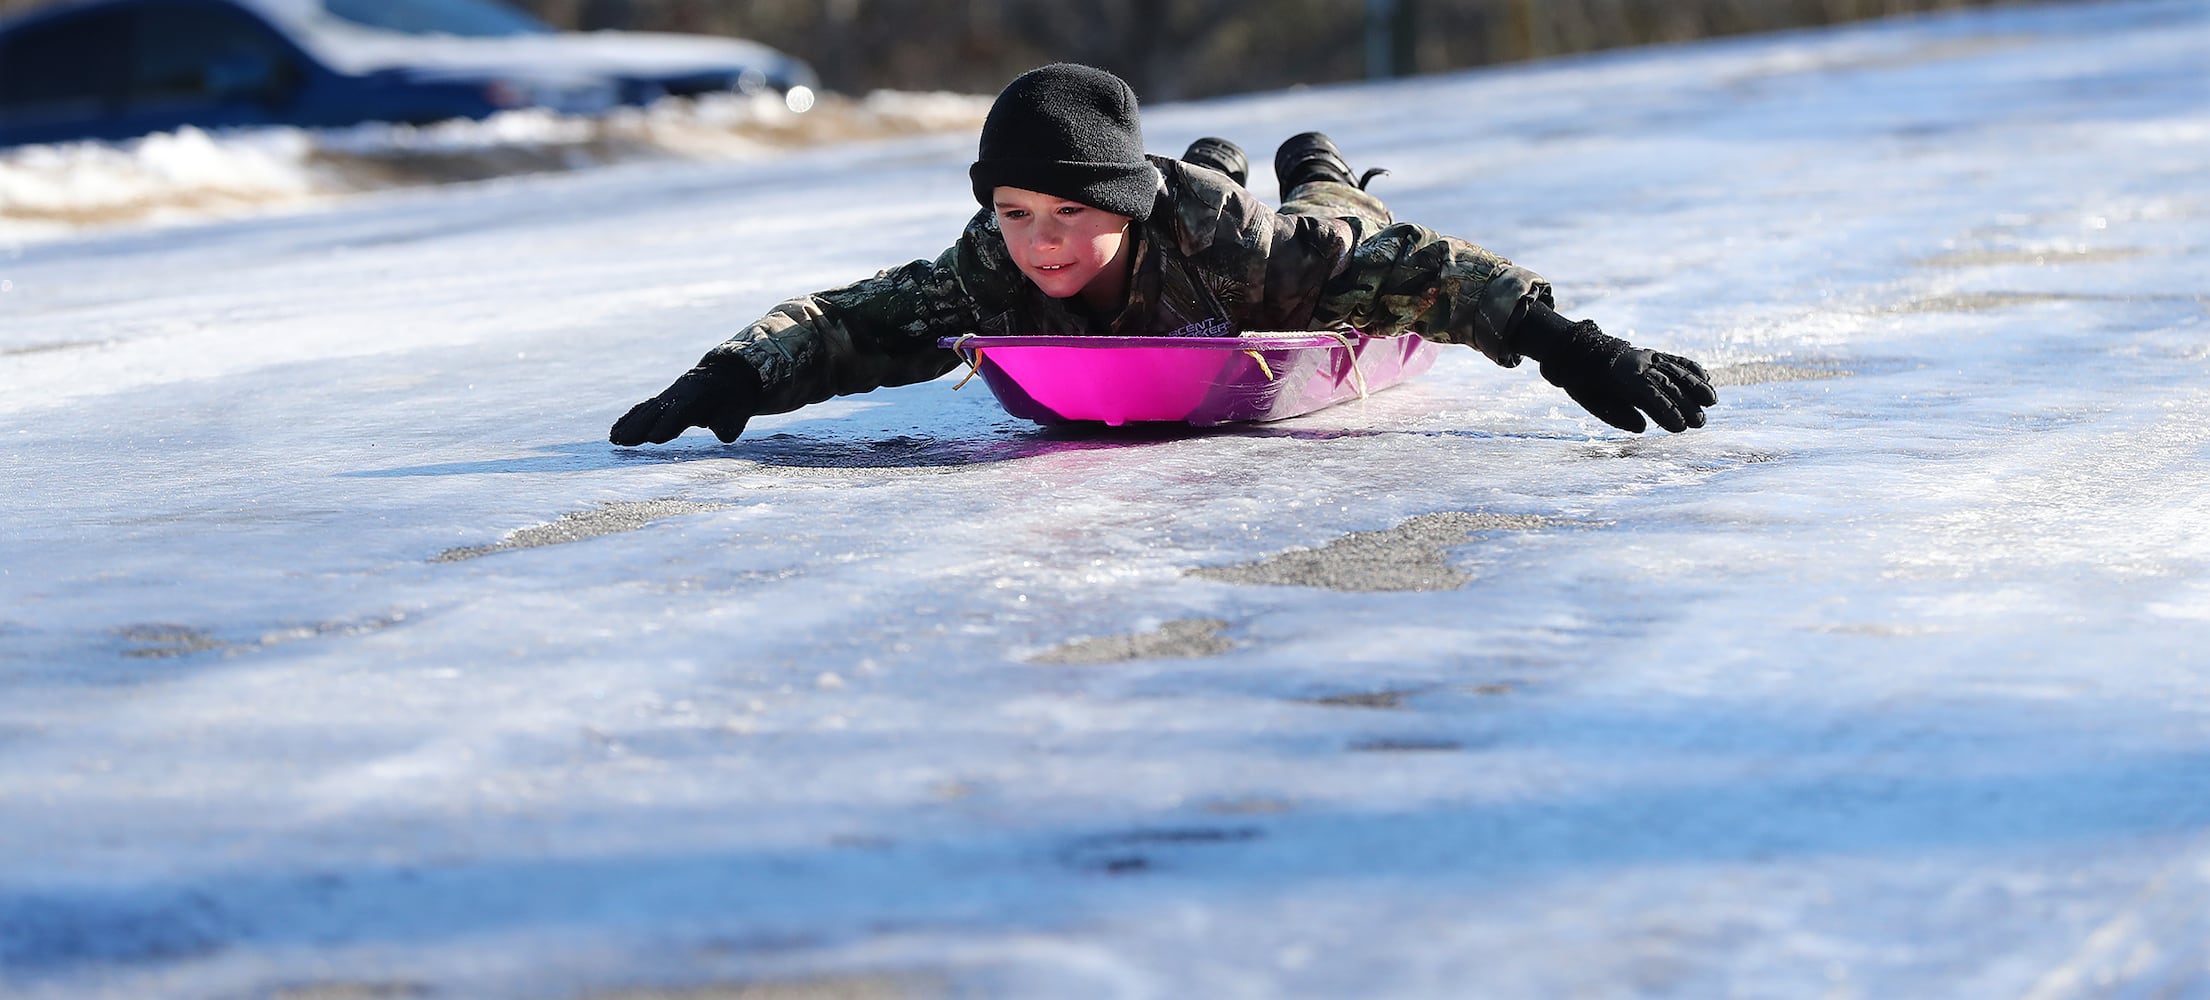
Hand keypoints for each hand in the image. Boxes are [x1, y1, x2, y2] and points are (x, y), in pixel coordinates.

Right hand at [609, 359, 759, 445]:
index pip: (680, 411)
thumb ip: (731, 422)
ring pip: (645, 410)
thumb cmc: (733, 399)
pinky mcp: (662, 401)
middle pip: (656, 411)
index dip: (668, 423)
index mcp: (698, 397)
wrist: (726, 375)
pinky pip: (643, 409)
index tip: (654, 438)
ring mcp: (668, 396)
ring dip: (629, 424)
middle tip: (623, 441)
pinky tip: (616, 432)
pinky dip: (629, 419)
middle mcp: (678, 394)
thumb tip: (723, 434)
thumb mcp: (739, 410)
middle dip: (639, 426)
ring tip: (614, 439)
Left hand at [1511, 303, 1716, 433]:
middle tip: (1700, 423)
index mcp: (1619, 377)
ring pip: (1676, 370)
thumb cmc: (1586, 383)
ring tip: (1712, 401)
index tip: (1680, 427)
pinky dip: (1691, 368)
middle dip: (1685, 404)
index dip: (1665, 411)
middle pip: (1667, 384)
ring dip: (1695, 386)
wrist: (1580, 351)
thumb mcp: (1593, 401)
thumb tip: (1642, 428)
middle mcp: (1638, 364)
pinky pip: (1675, 359)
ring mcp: (1648, 356)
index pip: (1648, 395)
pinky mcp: (1654, 354)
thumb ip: (1617, 415)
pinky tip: (1706, 378)